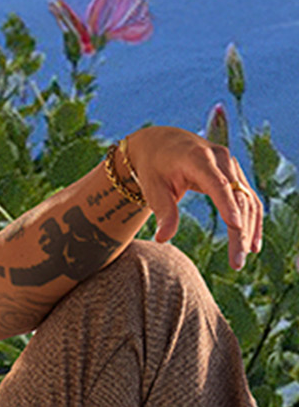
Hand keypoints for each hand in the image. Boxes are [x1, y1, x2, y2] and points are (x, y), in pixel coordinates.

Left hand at [125, 125, 261, 270]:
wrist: (161, 144)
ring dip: (249, 229)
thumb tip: (162, 239)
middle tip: (237, 262)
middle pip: (237, 196)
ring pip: (247, 199)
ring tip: (243, 258)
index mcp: (197, 158)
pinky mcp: (235, 174)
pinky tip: (253, 244)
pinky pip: (248, 198)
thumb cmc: (155, 169)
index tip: (236, 227)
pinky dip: (253, 220)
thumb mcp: (153, 189)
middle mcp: (220, 158)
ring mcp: (230, 164)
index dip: (227, 205)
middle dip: (240, 231)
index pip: (217, 183)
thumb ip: (163, 212)